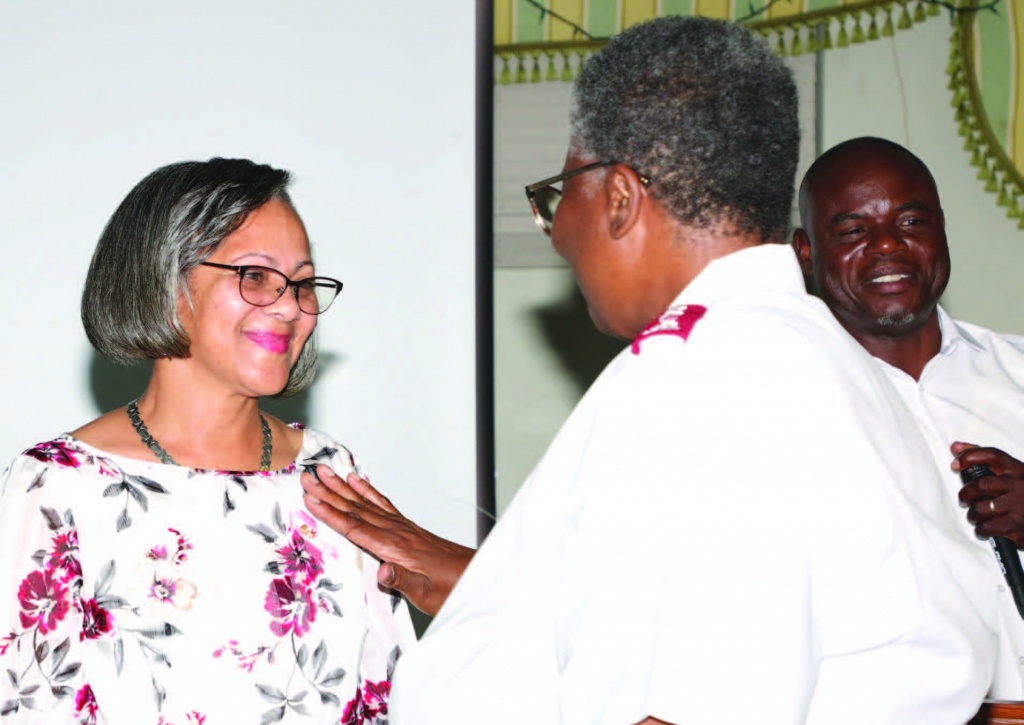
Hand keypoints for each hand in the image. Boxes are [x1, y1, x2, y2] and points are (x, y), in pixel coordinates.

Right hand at [301, 464, 474, 615]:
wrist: (474, 577)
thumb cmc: (450, 589)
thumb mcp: (426, 594)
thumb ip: (404, 581)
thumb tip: (383, 570)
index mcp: (396, 547)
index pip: (356, 527)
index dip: (330, 513)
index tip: (310, 498)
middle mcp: (397, 531)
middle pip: (355, 508)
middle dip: (329, 492)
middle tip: (308, 476)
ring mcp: (403, 527)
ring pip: (366, 503)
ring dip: (343, 487)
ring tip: (326, 472)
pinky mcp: (408, 527)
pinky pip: (383, 504)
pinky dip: (368, 490)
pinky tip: (358, 480)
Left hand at [953, 442, 1023, 546]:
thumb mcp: (1013, 474)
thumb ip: (984, 459)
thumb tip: (956, 446)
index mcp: (1018, 471)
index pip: (992, 456)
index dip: (970, 456)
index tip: (956, 463)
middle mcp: (1019, 486)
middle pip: (982, 485)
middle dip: (966, 493)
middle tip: (965, 499)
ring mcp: (1018, 507)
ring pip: (981, 508)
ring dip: (973, 514)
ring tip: (976, 516)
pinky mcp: (1016, 526)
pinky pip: (987, 527)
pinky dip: (981, 529)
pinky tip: (985, 528)